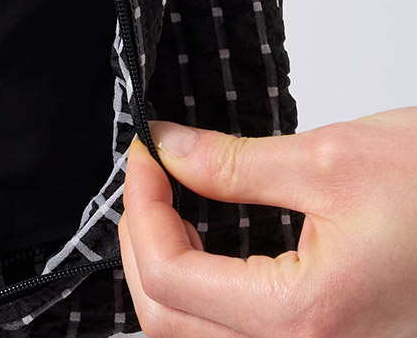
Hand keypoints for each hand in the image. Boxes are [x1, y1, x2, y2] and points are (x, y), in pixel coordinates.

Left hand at [119, 107, 416, 336]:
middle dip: (144, 243)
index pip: (171, 281)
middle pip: (172, 324)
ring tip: (170, 204)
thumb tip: (166, 148)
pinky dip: (210, 296)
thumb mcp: (328, 159)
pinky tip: (212, 242)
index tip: (145, 153)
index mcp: (305, 319)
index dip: (140, 209)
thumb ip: (233, 164)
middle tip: (150, 175)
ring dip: (172, 274)